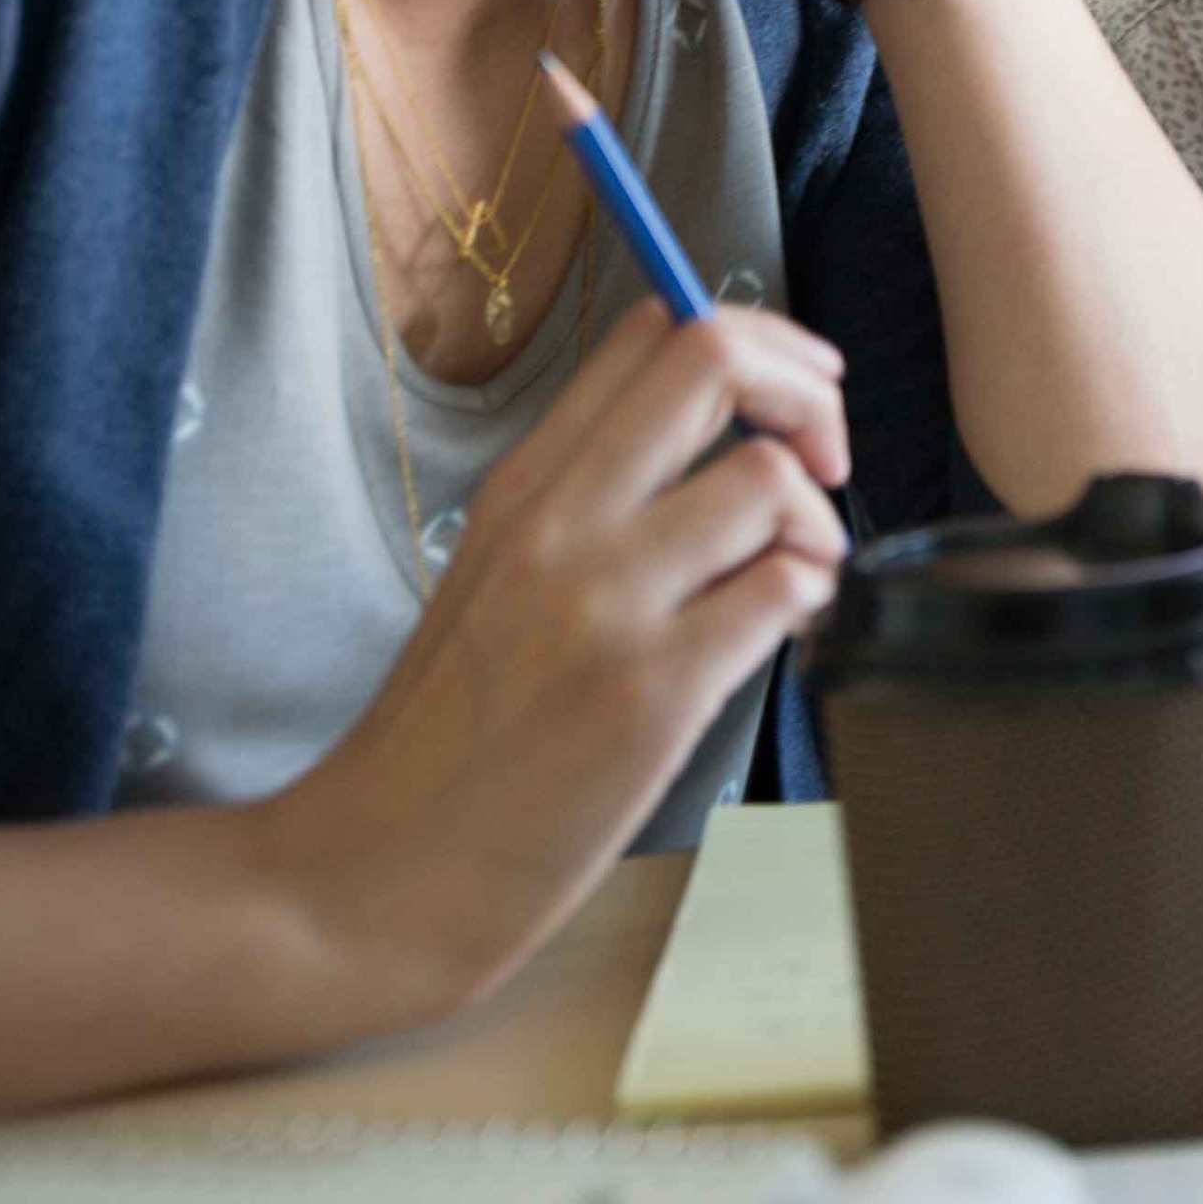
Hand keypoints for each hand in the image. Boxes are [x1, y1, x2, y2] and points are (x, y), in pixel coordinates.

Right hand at [251, 306, 852, 1024]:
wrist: (377, 873)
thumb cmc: (447, 737)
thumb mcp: (493, 577)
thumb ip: (589, 500)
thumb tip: (715, 431)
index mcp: (524, 485)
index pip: (652, 331)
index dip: (751, 339)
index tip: (783, 394)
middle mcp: (563, 521)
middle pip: (717, 362)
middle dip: (806, 389)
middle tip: (825, 457)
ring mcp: (608, 602)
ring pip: (770, 478)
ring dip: (815, 521)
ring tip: (793, 577)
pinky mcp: (656, 691)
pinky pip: (784, 589)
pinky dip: (811, 597)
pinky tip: (784, 633)